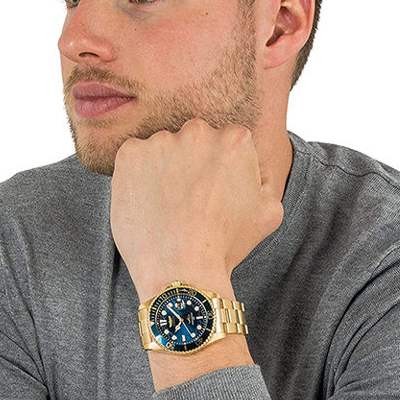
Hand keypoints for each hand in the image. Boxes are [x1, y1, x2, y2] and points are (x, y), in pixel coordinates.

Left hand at [110, 118, 283, 297]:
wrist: (180, 268)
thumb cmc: (225, 245)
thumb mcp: (269, 213)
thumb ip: (266, 180)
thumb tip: (256, 170)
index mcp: (235, 139)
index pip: (225, 143)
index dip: (218, 171)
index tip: (212, 195)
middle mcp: (198, 131)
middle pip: (193, 142)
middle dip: (190, 165)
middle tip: (189, 203)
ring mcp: (161, 140)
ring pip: (161, 151)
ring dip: (162, 171)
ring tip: (166, 208)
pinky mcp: (130, 154)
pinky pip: (132, 159)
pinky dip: (135, 177)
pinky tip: (146, 204)